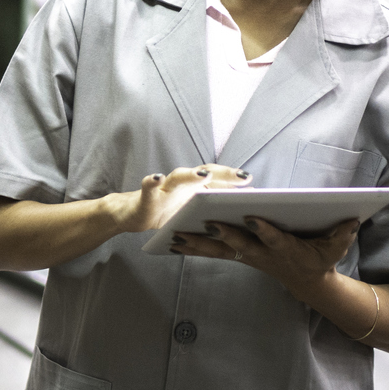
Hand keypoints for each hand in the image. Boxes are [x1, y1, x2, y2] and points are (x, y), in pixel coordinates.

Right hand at [120, 164, 248, 234]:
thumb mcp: (191, 214)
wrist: (134, 215)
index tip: (254, 182)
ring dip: (190, 175)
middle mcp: (182, 183)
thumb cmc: (167, 213)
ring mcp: (164, 188)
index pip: (219, 179)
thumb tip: (243, 215)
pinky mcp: (146, 197)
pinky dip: (151, 181)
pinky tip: (156, 178)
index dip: (236, 179)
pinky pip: (148, 187)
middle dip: (224, 174)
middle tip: (242, 177)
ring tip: (203, 175)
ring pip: (178, 177)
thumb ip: (211, 210)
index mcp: (195, 188)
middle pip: (204, 174)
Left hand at [172, 216, 362, 296]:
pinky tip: (171, 243)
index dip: (263, 230)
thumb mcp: (336, 248)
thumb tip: (352, 219)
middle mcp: (263, 255)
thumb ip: (343, 234)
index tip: (252, 217)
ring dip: (196, 244)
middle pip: (239, 245)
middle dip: (223, 235)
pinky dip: (192, 247)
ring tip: (173, 237)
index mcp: (286, 250)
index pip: (273, 238)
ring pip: (220, 250)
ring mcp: (249, 257)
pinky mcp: (240, 256)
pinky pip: (213, 252)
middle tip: (204, 223)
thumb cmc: (321, 259)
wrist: (309, 283)